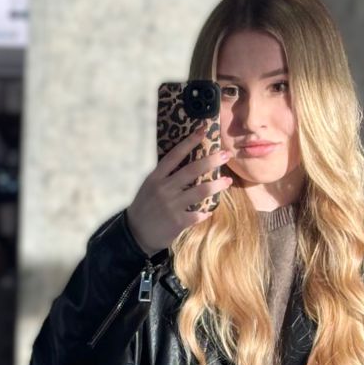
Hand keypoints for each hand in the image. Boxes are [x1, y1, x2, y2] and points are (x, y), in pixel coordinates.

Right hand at [126, 126, 232, 255]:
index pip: (174, 155)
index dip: (189, 142)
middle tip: (226, 154)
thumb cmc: (144, 208)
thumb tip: (185, 163)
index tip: (203, 130)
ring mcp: (171, 205)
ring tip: (228, 180)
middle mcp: (164, 189)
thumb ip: (164, 176)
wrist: (135, 234)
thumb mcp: (149, 187)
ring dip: (216, 185)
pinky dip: (205, 212)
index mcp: (156, 178)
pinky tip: (209, 211)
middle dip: (211, 161)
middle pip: (191, 170)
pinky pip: (198, 214)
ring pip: (200, 191)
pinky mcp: (178, 221)